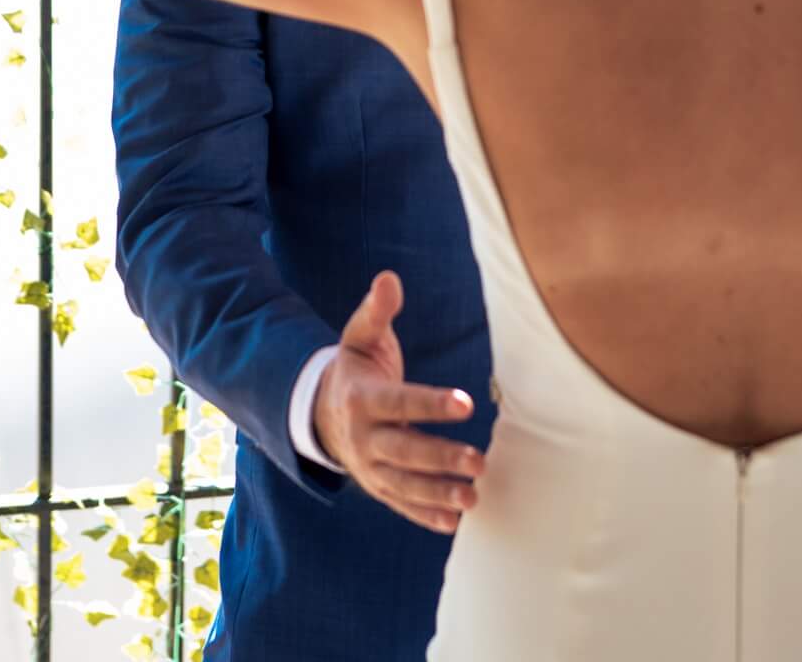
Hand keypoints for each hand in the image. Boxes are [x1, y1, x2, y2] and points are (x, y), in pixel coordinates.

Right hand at [313, 270, 481, 533]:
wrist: (322, 411)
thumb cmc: (356, 367)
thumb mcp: (359, 337)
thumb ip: (376, 311)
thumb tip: (390, 278)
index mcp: (361, 398)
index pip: (399, 402)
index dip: (431, 404)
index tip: (466, 403)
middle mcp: (362, 436)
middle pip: (403, 451)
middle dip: (440, 458)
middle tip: (479, 462)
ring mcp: (368, 466)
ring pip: (403, 485)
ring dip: (437, 494)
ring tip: (472, 499)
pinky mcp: (377, 486)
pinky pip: (400, 504)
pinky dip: (424, 516)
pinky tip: (454, 524)